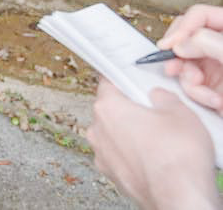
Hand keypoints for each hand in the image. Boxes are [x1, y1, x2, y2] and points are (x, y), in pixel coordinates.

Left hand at [87, 79, 217, 209]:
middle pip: (109, 110)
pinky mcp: (111, 174)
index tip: (128, 81)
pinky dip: (130, 154)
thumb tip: (157, 96)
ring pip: (112, 135)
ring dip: (128, 134)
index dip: (121, 80)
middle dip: (128, 110)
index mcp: (108, 108)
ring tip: (156, 139)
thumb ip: (163, 97)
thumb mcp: (179, 111)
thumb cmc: (176, 157)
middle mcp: (98, 131)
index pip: (107, 83)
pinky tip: (151, 156)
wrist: (179, 196)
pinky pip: (118, 156)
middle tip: (152, 113)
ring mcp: (102, 155)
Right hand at [158, 5, 222, 111]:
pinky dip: (198, 94)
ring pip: (186, 64)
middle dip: (180, 56)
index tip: (170, 45)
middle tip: (173, 66)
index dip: (183, 27)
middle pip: (187, 39)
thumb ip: (207, 42)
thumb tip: (181, 43)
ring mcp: (218, 66)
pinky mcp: (214, 87)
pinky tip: (214, 101)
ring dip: (189, 79)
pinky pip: (192, 84)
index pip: (199, 15)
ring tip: (201, 88)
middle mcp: (221, 46)